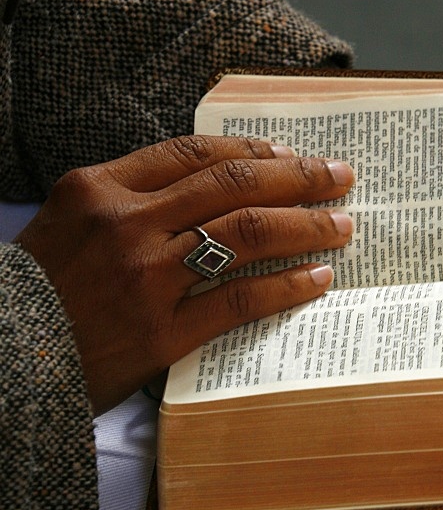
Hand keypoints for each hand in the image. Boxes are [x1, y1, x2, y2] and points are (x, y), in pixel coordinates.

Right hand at [16, 135, 354, 414]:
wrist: (7, 359)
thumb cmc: (35, 294)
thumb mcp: (66, 225)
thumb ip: (127, 202)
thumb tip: (205, 193)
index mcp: (99, 188)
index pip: (193, 152)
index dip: (252, 150)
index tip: (289, 154)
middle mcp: (126, 224)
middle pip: (233, 185)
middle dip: (298, 177)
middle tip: (340, 177)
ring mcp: (145, 278)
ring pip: (245, 234)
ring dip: (305, 226)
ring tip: (342, 226)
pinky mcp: (161, 333)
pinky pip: (239, 300)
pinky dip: (285, 286)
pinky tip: (316, 278)